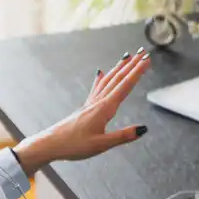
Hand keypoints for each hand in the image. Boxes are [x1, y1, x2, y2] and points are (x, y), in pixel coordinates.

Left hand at [14, 48, 151, 172]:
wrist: (51, 144)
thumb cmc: (74, 145)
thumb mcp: (101, 145)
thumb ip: (123, 136)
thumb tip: (143, 129)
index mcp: (104, 109)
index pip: (125, 86)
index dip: (137, 72)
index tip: (147, 60)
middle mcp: (98, 102)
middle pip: (118, 79)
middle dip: (132, 65)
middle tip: (143, 53)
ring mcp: (91, 103)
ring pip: (108, 80)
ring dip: (119, 68)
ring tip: (127, 57)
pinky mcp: (86, 107)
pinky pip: (96, 87)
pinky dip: (101, 78)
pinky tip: (101, 72)